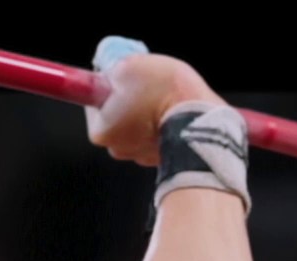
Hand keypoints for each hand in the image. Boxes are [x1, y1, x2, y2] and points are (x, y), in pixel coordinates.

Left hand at [85, 48, 225, 167]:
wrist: (203, 120)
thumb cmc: (163, 93)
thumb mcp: (128, 66)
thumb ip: (110, 68)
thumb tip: (106, 69)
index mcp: (101, 131)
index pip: (94, 102)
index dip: (109, 84)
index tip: (122, 76)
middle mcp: (118, 149)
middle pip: (117, 115)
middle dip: (129, 98)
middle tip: (147, 83)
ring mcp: (142, 157)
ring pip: (139, 126)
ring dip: (148, 111)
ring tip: (166, 96)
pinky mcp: (164, 158)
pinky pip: (159, 136)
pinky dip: (164, 124)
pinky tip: (175, 111)